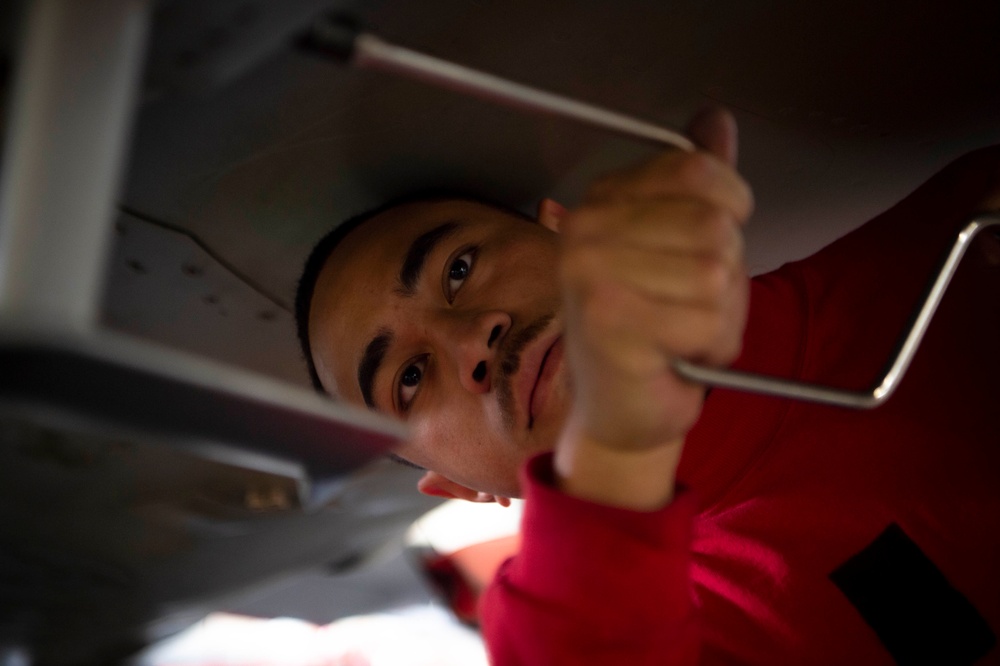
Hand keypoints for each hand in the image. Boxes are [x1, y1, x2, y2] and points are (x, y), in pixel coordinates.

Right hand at [557, 108, 751, 471]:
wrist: (620, 412)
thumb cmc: (653, 330)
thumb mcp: (679, 245)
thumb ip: (699, 183)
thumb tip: (715, 118)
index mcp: (605, 198)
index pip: (699, 171)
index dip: (729, 213)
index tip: (703, 251)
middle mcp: (587, 226)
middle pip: (715, 227)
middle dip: (725, 279)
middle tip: (687, 309)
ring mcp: (591, 271)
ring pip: (717, 275)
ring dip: (721, 318)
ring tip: (683, 334)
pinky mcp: (606, 319)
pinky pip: (706, 322)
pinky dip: (709, 348)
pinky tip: (675, 356)